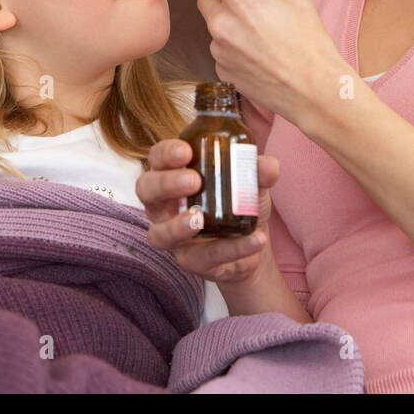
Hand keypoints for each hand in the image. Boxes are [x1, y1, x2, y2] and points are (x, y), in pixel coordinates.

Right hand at [136, 138, 280, 287]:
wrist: (253, 244)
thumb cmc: (238, 203)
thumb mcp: (250, 183)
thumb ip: (257, 172)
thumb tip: (268, 165)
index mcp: (173, 176)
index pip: (157, 159)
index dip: (165, 154)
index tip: (187, 151)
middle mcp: (165, 206)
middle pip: (146, 191)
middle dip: (165, 184)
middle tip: (194, 180)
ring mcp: (174, 237)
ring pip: (159, 234)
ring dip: (177, 226)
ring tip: (199, 219)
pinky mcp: (192, 262)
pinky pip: (206, 258)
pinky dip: (232, 248)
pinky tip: (254, 239)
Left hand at [196, 0, 343, 122]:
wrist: (313, 91)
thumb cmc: (309, 45)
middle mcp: (223, 23)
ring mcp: (220, 49)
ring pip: (213, 24)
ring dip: (228, 21)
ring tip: (259, 31)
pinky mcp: (222, 70)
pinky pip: (219, 49)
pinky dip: (232, 46)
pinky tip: (256, 51)